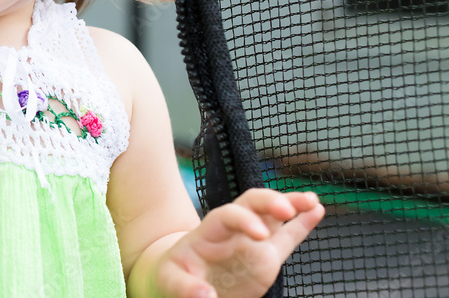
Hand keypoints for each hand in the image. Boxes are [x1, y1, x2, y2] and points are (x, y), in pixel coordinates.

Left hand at [156, 188, 324, 297]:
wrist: (183, 283)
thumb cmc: (173, 277)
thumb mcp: (171, 280)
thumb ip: (186, 287)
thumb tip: (206, 297)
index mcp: (209, 231)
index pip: (228, 215)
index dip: (244, 220)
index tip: (259, 235)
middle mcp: (234, 231)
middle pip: (252, 204)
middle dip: (269, 201)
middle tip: (286, 209)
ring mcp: (252, 242)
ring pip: (273, 216)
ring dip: (291, 204)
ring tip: (311, 199)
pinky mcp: (266, 258)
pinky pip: (287, 237)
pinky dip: (302, 223)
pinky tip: (317, 210)